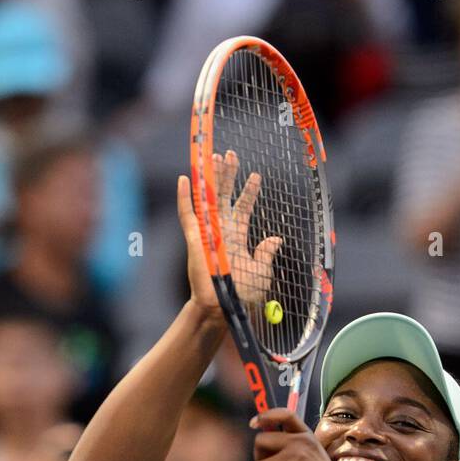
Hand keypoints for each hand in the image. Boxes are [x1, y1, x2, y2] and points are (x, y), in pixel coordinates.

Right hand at [177, 150, 281, 318]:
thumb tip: (275, 239)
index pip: (243, 208)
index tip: (256, 176)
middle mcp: (222, 231)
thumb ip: (266, 254)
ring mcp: (207, 232)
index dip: (249, 191)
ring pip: (207, 198)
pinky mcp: (195, 238)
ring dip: (209, 178)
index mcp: (237, 237)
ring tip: (213, 157)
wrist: (225, 306)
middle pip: (224, 196)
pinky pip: (188, 214)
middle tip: (232, 154)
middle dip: (228, 175)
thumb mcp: (262, 273)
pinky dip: (184, 197)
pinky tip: (184, 179)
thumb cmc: (243, 294)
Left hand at [251, 408, 347, 460]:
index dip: (265, 416)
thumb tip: (263, 444)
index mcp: (306, 437)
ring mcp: (296, 460)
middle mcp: (301, 444)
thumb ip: (294, 448)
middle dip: (259, 459)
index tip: (254, 423)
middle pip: (260, 441)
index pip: (285, 415)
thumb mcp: (313, 457)